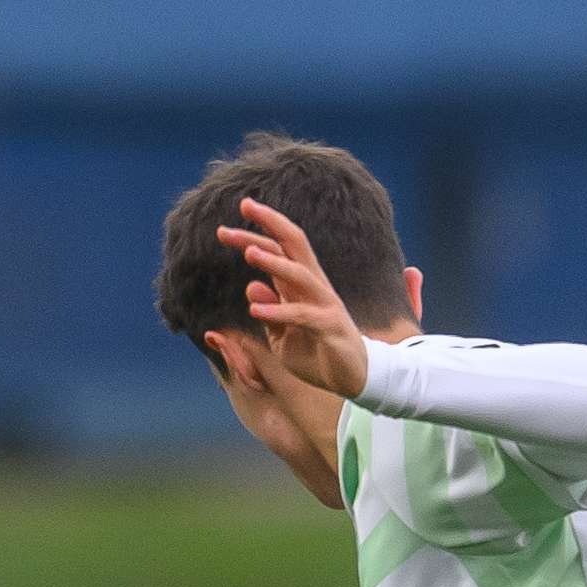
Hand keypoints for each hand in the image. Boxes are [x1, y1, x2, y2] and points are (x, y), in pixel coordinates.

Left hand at [216, 198, 370, 397]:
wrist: (354, 380)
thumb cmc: (317, 354)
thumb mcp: (283, 335)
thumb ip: (269, 312)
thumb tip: (253, 287)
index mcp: (302, 286)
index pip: (281, 248)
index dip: (260, 230)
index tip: (231, 218)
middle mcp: (315, 288)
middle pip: (294, 246)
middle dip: (270, 224)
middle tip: (244, 207)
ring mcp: (326, 305)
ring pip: (300, 275)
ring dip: (275, 263)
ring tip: (249, 252)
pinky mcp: (331, 327)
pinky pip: (303, 315)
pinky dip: (278, 312)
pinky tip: (254, 311)